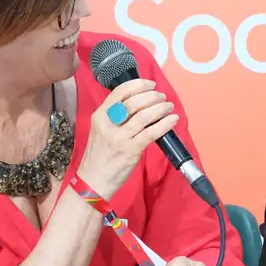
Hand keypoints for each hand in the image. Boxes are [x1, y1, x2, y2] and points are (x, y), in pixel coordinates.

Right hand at [77, 78, 179, 198]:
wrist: (93, 181)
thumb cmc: (100, 155)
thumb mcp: (101, 130)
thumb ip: (115, 116)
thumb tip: (141, 103)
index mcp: (100, 116)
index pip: (119, 93)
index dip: (138, 85)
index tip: (151, 84)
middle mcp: (108, 124)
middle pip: (134, 102)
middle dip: (152, 96)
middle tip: (162, 97)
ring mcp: (119, 137)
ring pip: (144, 116)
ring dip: (161, 108)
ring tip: (169, 106)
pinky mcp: (131, 150)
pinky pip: (151, 133)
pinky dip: (164, 124)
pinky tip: (172, 119)